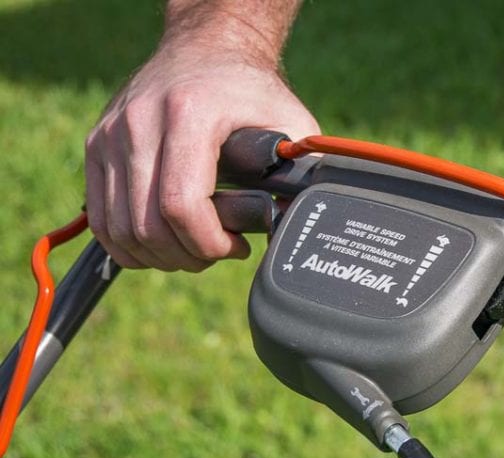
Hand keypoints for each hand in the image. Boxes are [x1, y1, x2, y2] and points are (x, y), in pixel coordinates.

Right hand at [85, 40, 318, 270]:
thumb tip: (299, 225)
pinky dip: (129, 245)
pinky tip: (163, 243)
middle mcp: (140, 123)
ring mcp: (111, 135)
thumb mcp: (290, 124)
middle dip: (187, 256)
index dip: (210, 244)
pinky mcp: (97, 147)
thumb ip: (300, 173)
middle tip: (217, 252)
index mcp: (189, 115)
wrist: (206, 49)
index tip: (237, 246)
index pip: (181, 206)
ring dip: (159, 256)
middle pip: (148, 225)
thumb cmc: (251, 91)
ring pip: (120, 229)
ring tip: (194, 247)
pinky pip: (101, 219)